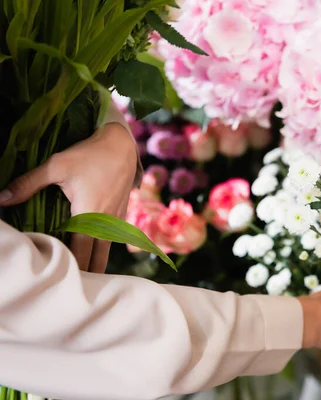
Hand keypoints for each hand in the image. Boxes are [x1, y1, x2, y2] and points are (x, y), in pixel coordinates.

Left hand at [0, 122, 137, 272]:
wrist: (121, 146)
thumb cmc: (88, 155)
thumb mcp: (56, 166)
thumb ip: (28, 184)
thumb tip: (1, 198)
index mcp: (89, 216)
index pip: (80, 253)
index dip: (72, 270)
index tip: (62, 284)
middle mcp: (105, 223)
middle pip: (97, 260)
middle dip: (86, 275)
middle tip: (73, 290)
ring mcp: (116, 220)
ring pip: (107, 252)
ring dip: (96, 265)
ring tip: (85, 280)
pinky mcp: (121, 214)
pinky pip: (113, 239)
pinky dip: (103, 250)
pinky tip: (95, 254)